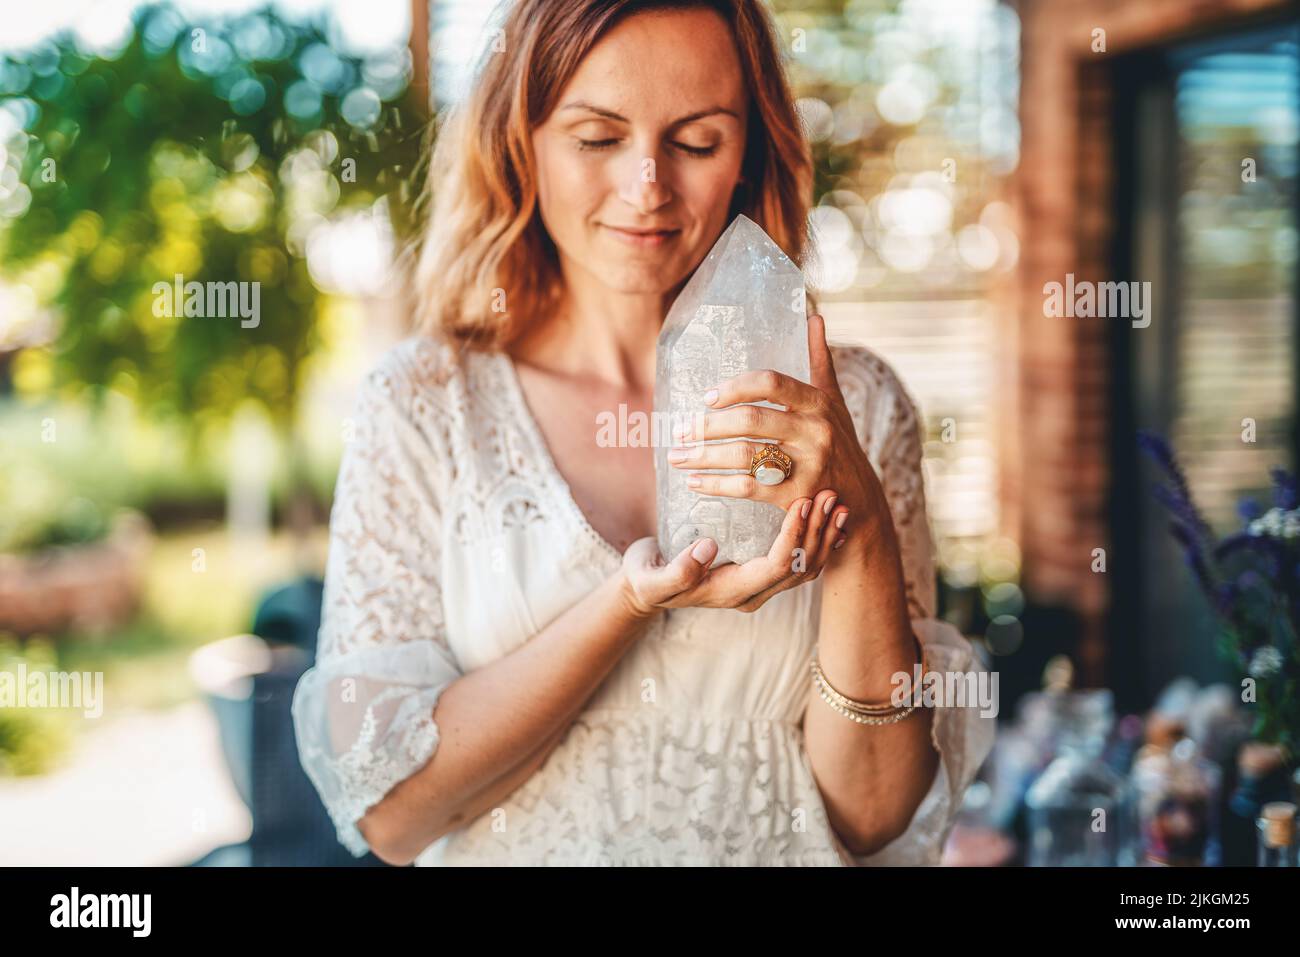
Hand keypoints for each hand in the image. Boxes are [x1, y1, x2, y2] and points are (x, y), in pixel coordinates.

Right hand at [620, 488, 847, 615]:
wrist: (647, 586)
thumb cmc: (648, 579)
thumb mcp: (651, 578)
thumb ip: (676, 571)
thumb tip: (707, 549)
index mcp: (733, 593)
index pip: (777, 567)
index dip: (793, 537)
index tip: (800, 503)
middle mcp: (754, 592)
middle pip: (802, 568)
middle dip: (818, 531)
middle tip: (829, 495)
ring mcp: (761, 584)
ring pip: (807, 565)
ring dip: (824, 533)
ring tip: (836, 500)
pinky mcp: (762, 570)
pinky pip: (801, 558)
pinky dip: (818, 536)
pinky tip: (827, 515)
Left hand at [667, 314, 889, 546]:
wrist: (858, 498)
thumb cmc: (840, 442)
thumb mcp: (834, 400)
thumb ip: (819, 361)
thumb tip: (814, 317)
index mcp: (818, 403)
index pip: (771, 383)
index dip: (735, 387)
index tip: (707, 397)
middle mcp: (814, 431)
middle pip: (750, 421)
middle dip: (707, 426)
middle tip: (679, 431)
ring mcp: (807, 465)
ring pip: (744, 455)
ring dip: (703, 457)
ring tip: (677, 457)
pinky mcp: (796, 496)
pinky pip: (747, 487)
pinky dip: (716, 485)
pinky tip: (694, 482)